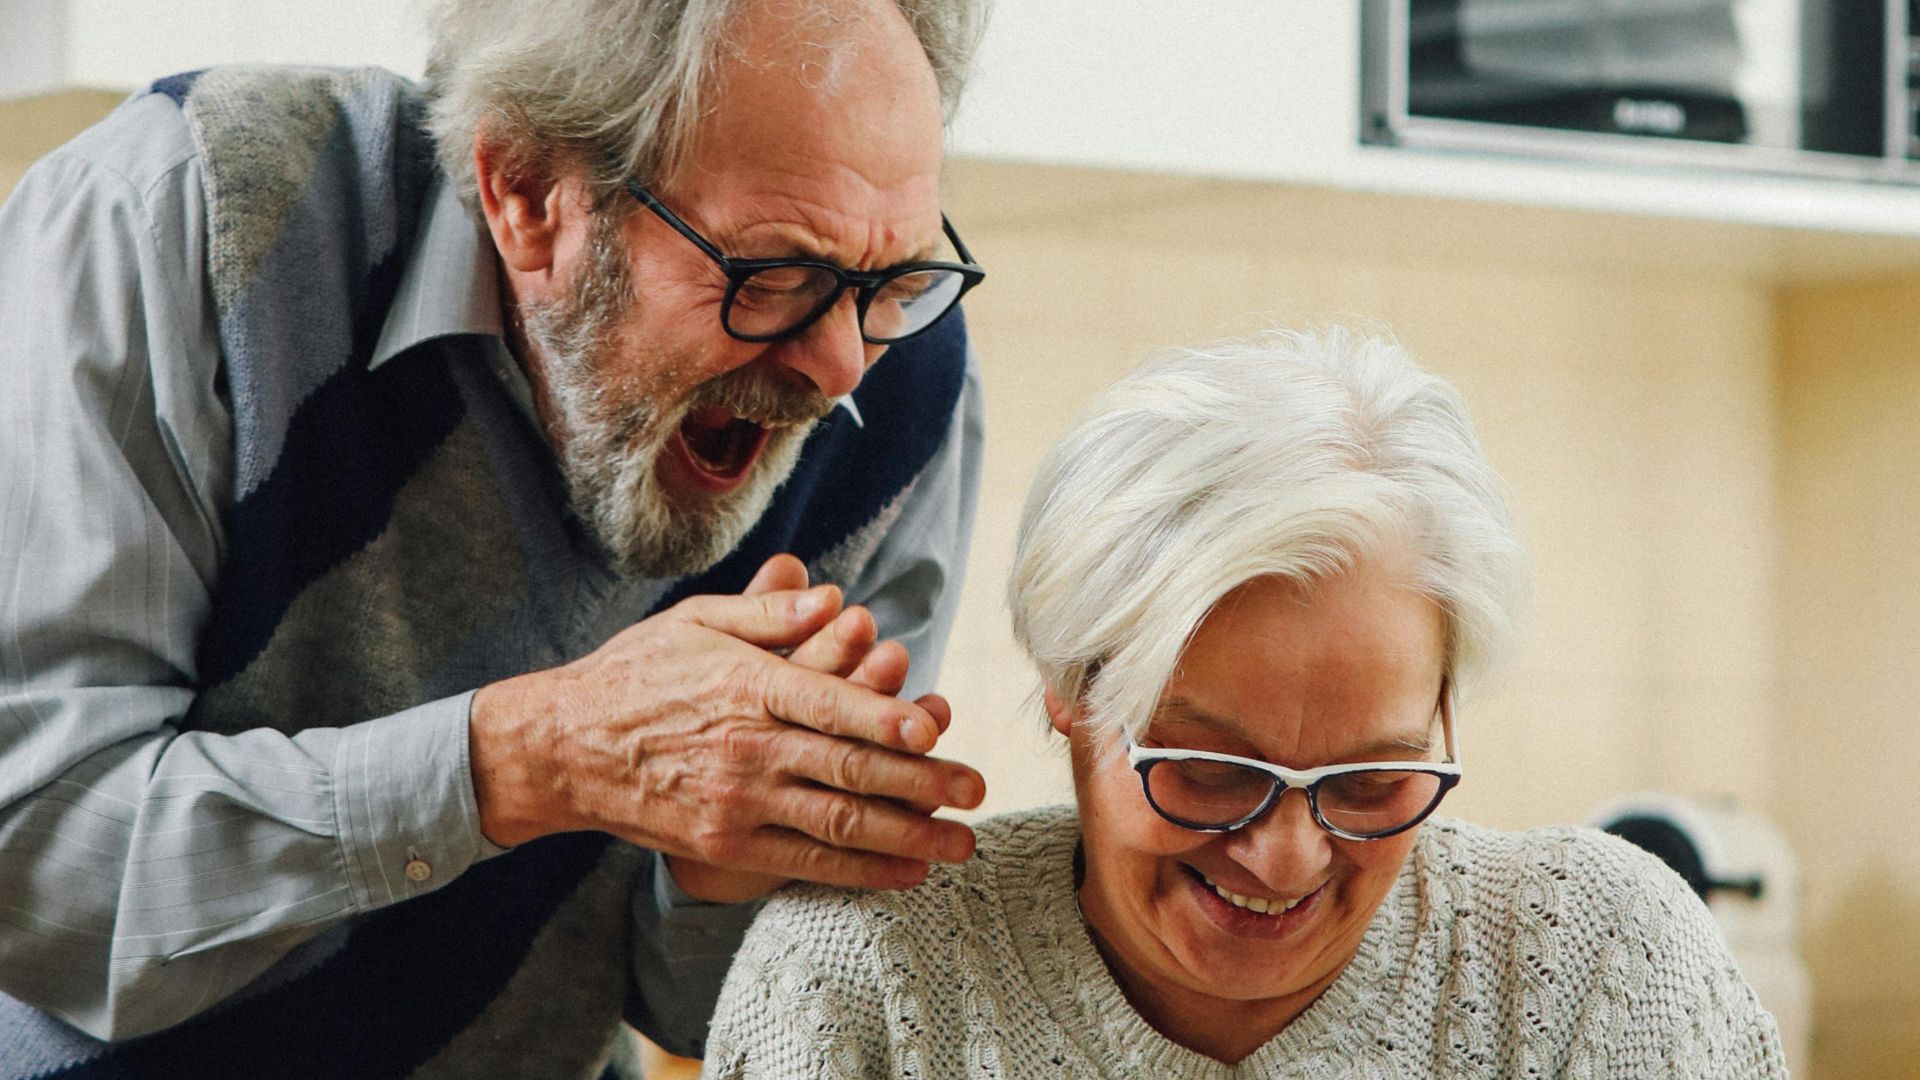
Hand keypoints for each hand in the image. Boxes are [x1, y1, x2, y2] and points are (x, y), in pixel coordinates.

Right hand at [468, 556, 983, 902]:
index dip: (886, 716)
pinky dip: (861, 871)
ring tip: (959, 844)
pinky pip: (805, 862)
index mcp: (747, 684)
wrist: (562, 748)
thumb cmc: (636, 673)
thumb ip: (768, 609)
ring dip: (907, 836)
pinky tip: (906, 873)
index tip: (934, 728)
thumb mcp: (695, 620)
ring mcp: (737, 801)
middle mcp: (748, 746)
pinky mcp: (726, 844)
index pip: (829, 703)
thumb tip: (833, 594)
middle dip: (921, 783)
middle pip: (849, 768)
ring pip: (837, 823)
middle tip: (976, 790)